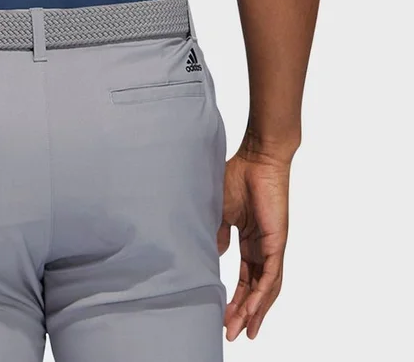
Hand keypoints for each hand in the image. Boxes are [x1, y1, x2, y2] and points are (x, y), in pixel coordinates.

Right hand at [217, 144, 290, 340]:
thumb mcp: (221, 211)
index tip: (223, 317)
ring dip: (254, 311)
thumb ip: (219, 234)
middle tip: (231, 333)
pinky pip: (270, 275)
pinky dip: (262, 295)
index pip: (244, 278)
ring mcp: (272, 246)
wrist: (257, 157)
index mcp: (250, 241)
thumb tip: (214, 255)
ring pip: (266, 288)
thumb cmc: (239, 176)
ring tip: (242, 331)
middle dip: (243, 313)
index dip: (235, 298)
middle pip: (255, 289)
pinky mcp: (277, 241)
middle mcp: (263, 248)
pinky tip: (252, 310)